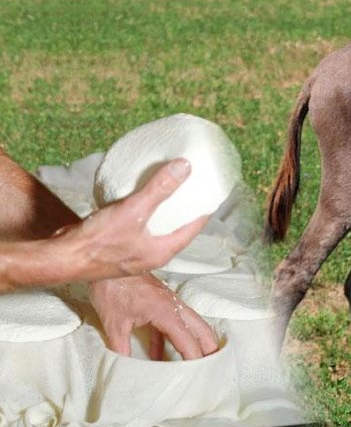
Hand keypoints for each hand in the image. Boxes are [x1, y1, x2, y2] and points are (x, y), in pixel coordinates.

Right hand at [58, 158, 208, 279]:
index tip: (212, 194)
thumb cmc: (99, 241)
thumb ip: (160, 189)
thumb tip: (185, 167)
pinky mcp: (118, 248)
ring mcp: (134, 253)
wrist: (64, 258)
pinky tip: (137, 200)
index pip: (194, 228)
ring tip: (167, 191)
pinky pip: (138, 229)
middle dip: (184, 211)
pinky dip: (143, 215)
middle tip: (191, 190)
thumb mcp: (134, 210)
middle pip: (177, 230)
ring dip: (163, 213)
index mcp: (163, 251)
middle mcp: (152, 255)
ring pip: (156, 230)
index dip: (204, 210)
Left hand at [88, 274, 217, 359]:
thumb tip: (123, 369)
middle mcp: (174, 306)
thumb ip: (122, 348)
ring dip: (198, 341)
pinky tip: (161, 356)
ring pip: (193, 324)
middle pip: (202, 329)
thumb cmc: (112, 288)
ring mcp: (170, 303)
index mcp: (166, 312)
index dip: (195, 359)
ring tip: (200, 361)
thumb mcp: (114, 323)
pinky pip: (176, 322)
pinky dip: (175, 338)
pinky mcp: (162, 301)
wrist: (108, 263)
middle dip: (210, 348)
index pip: (188, 341)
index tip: (200, 375)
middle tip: (214, 367)